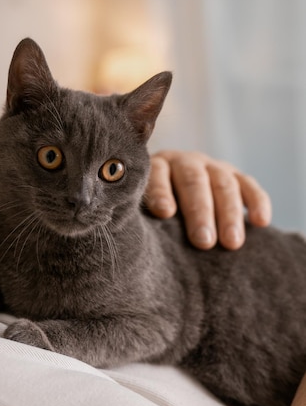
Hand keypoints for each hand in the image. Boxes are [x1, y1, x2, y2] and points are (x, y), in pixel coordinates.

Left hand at [144, 150, 271, 249]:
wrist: (177, 198)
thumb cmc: (154, 213)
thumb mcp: (144, 209)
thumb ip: (144, 215)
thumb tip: (144, 233)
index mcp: (157, 167)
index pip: (158, 175)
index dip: (161, 192)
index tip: (164, 213)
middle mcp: (185, 162)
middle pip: (194, 182)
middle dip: (200, 212)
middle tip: (203, 241)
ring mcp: (212, 167)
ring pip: (223, 185)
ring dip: (228, 214)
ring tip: (231, 243)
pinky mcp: (235, 176)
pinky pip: (249, 186)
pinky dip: (257, 202)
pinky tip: (261, 222)